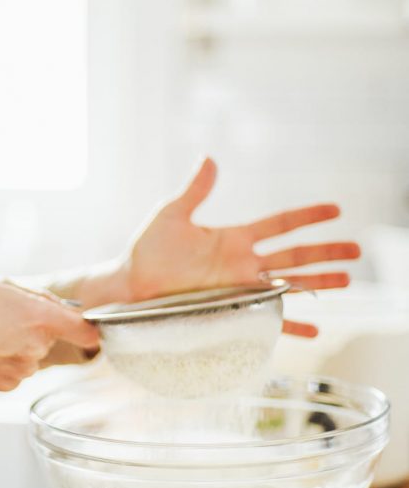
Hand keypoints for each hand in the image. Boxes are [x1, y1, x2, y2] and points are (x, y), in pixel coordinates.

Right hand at [0, 280, 99, 394]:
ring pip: (31, 355)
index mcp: (40, 319)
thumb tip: (63, 307)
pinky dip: (2, 362)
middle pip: (50, 339)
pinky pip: (14, 370)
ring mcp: (21, 371)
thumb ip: (38, 296)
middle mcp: (36, 348)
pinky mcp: (6, 386)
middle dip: (34, 329)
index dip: (88, 329)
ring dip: (16, 346)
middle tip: (3, 319)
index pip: (85, 331)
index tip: (86, 328)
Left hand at [121, 158, 360, 337]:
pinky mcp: (230, 313)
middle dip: (326, 253)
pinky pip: (267, 322)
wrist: (131, 287)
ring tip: (348, 281)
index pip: (280, 224)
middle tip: (357, 249)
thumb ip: (194, 190)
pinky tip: (314, 329)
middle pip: (295, 256)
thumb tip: (210, 158)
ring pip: (288, 285)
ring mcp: (240, 290)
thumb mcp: (172, 215)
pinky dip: (290, 327)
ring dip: (318, 284)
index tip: (335, 209)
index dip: (307, 217)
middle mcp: (244, 265)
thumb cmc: (148, 251)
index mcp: (234, 239)